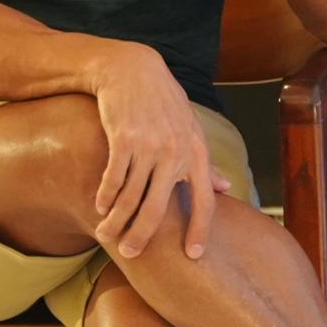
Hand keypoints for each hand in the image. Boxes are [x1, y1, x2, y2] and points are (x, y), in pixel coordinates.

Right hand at [83, 47, 237, 260]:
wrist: (133, 71)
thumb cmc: (165, 105)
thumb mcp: (192, 131)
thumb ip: (207, 164)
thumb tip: (227, 189)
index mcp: (197, 154)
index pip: (205, 202)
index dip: (200, 231)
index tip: (193, 255)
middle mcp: (176, 153)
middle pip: (159, 207)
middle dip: (142, 235)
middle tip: (130, 254)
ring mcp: (149, 146)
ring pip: (131, 196)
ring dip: (116, 220)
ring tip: (106, 235)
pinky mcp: (123, 139)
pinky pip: (113, 178)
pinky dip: (104, 196)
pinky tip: (99, 207)